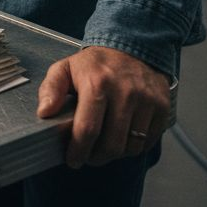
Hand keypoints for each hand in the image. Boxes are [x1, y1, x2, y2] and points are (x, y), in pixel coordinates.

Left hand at [36, 46, 170, 168]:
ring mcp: (147, 100)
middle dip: (96, 158)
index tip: (73, 159)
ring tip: (104, 146)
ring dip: (115, 154)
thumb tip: (44, 112)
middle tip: (88, 156)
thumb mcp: (66, 68)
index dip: (78, 151)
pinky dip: (134, 146)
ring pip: (130, 147)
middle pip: (111, 145)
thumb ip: (50, 89)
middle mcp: (125, 92)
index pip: (87, 129)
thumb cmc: (96, 64)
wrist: (133, 47)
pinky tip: (122, 137)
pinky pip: (147, 141)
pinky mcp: (162, 107)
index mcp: (97, 83)